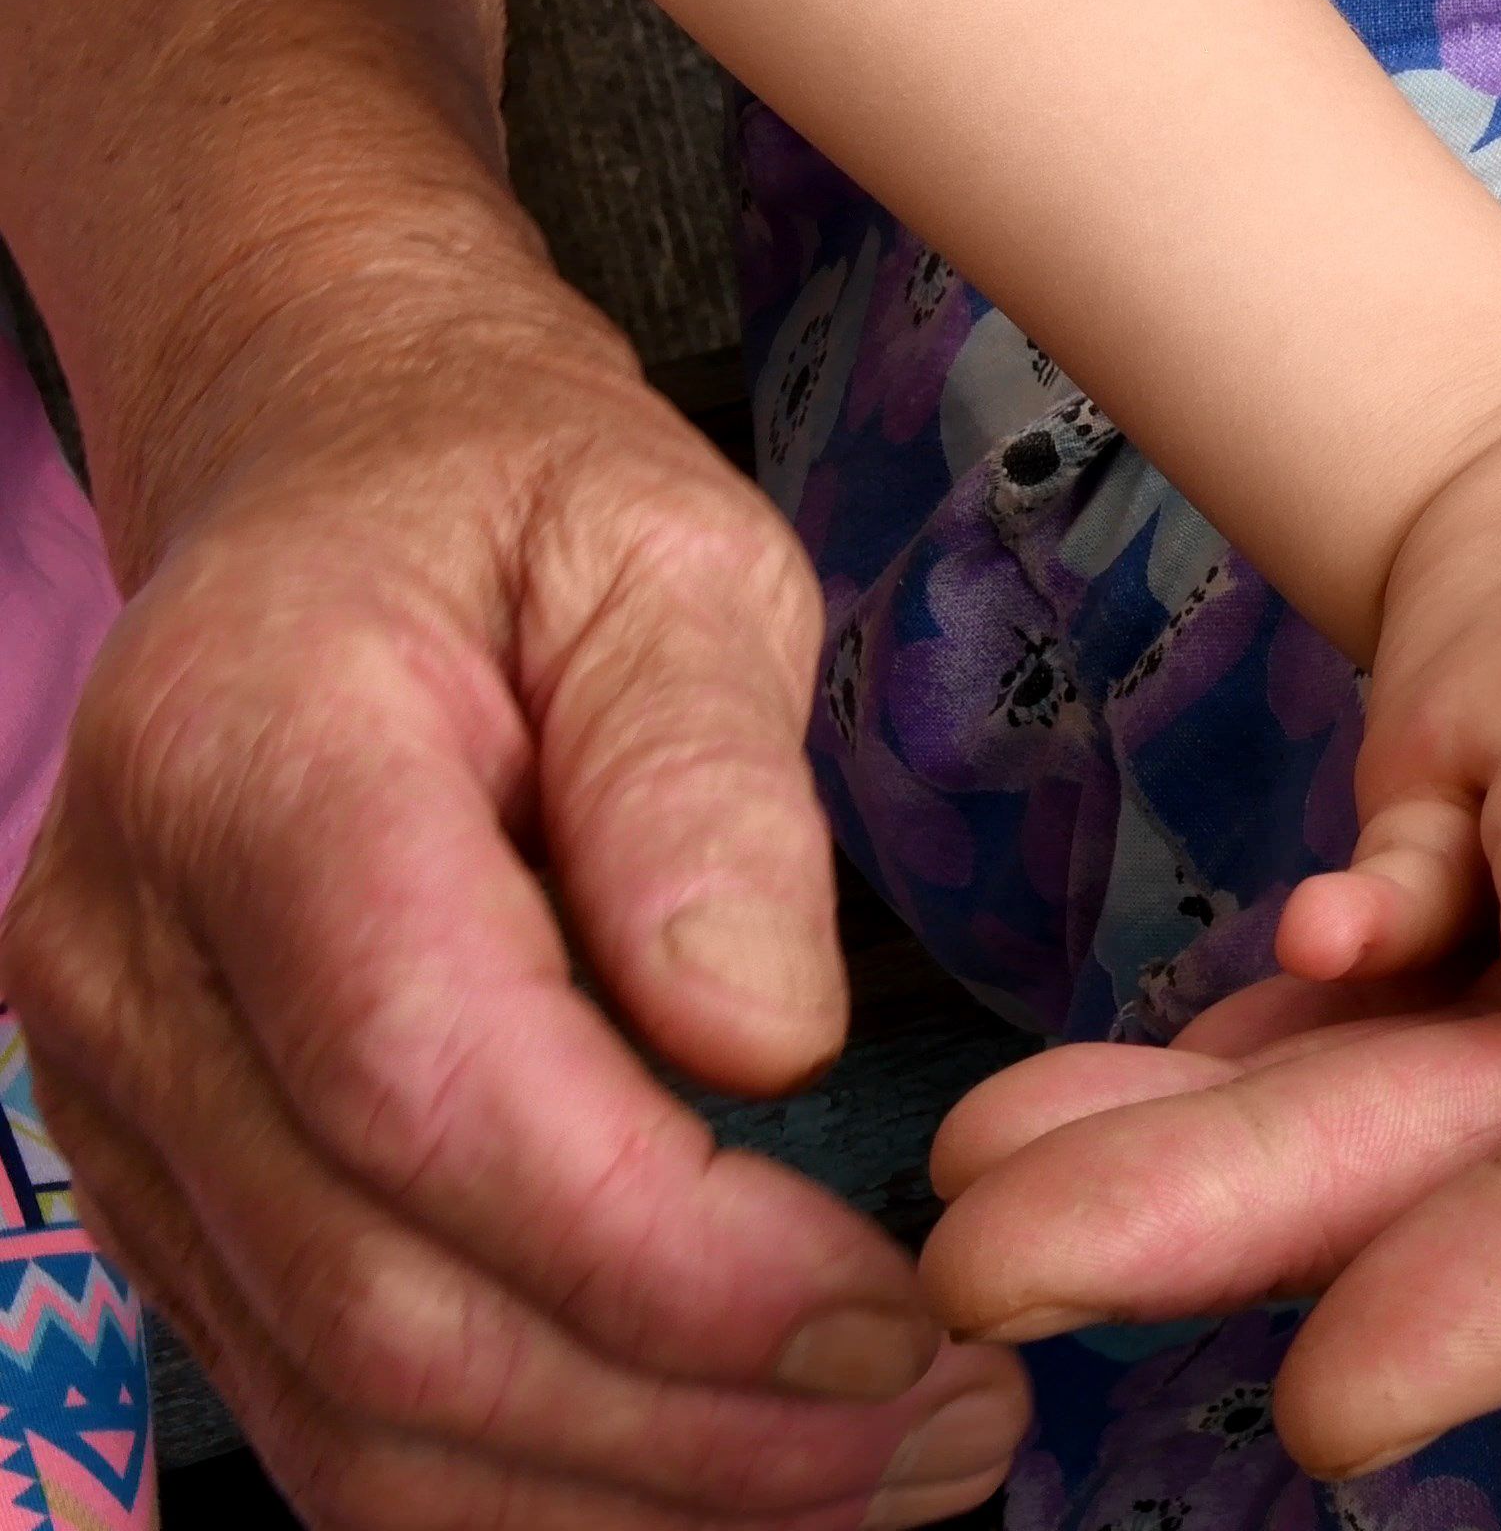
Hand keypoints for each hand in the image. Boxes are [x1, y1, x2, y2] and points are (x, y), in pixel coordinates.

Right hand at [2, 282, 1027, 1528]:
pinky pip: (330, 1410)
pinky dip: (542, 1490)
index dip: (668, 1252)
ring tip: (899, 1464)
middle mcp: (129, 969)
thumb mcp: (674, 553)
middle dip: (693, 1418)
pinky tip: (739, 1474)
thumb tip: (758, 1036)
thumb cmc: (523, 512)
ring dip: (638, 1493)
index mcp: (251, 770)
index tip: (893, 1310)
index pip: (431, 1086)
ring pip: (351, 1406)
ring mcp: (119, 1104)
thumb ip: (705, 779)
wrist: (330, 495)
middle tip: (956, 1418)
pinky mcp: (172, 1191)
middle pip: (387, 1297)